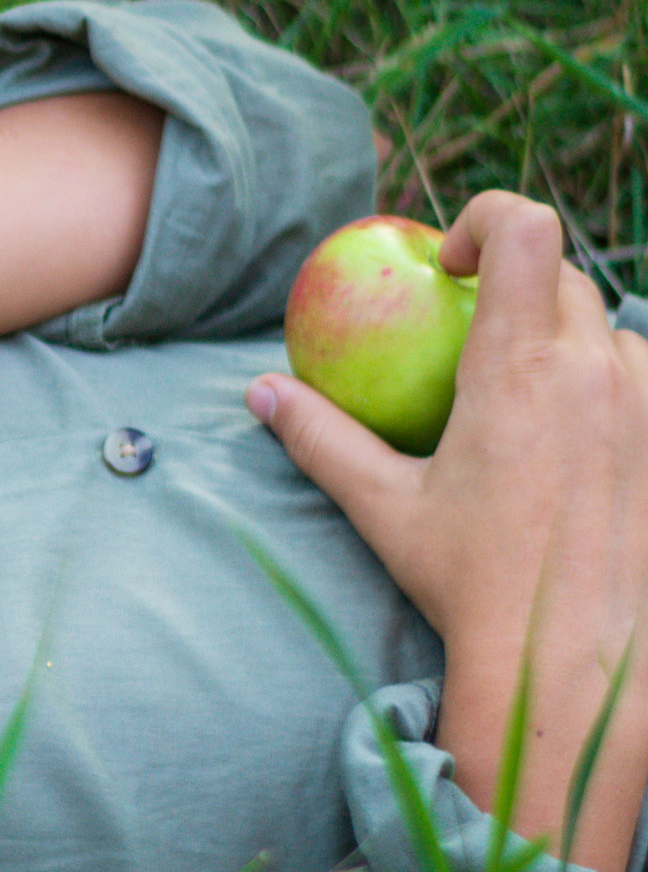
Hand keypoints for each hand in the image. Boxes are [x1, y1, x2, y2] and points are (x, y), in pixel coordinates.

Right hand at [250, 191, 647, 871]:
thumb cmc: (472, 582)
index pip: (524, 228)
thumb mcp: (384, 507)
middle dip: (516, 288)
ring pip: (612, 330)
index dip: (486, 218)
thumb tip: (262, 394)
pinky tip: (572, 447)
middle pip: (565, 276)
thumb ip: (321, 439)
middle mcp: (595, 368)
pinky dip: (605, 391)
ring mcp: (645, 403)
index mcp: (519, 367)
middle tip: (470, 338)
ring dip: (568, 344)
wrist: (571, 653)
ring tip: (525, 404)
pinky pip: (641, 382)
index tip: (449, 264)